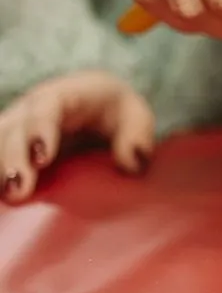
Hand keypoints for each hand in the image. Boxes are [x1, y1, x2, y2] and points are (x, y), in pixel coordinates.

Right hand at [0, 71, 153, 203]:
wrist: (99, 108)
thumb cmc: (119, 113)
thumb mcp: (137, 119)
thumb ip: (137, 138)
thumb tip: (132, 162)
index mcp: (67, 95)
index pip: (47, 108)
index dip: (41, 130)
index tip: (43, 159)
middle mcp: (33, 108)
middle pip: (14, 129)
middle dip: (13, 159)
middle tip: (20, 190)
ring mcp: (17, 127)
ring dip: (0, 168)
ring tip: (8, 197)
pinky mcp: (10, 147)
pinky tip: (3, 195)